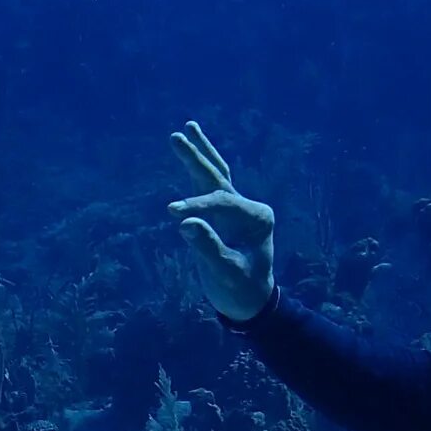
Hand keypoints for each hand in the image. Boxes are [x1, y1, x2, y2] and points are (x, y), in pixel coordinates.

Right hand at [168, 122, 277, 322]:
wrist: (249, 303)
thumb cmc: (241, 290)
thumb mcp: (225, 273)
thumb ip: (207, 247)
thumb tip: (185, 222)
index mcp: (257, 218)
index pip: (222, 202)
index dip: (197, 205)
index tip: (173, 213)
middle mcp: (249, 208)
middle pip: (218, 176)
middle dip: (197, 156)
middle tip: (178, 133)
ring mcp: (236, 210)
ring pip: (215, 175)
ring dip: (199, 153)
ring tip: (187, 127)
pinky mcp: (223, 216)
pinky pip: (208, 188)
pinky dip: (197, 170)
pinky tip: (190, 154)